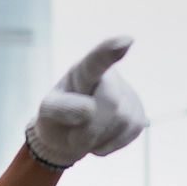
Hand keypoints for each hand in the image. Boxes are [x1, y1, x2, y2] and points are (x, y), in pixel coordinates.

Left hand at [25, 37, 148, 169]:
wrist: (68, 137)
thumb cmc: (56, 119)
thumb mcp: (48, 112)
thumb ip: (62, 108)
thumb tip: (90, 109)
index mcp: (82, 72)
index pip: (95, 62)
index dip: (110, 51)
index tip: (126, 41)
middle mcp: (109, 76)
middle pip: (111, 101)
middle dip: (92, 126)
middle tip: (73, 136)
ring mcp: (127, 94)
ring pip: (123, 120)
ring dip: (99, 136)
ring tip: (87, 133)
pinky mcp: (138, 113)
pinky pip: (131, 132)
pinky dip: (110, 143)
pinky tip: (100, 137)